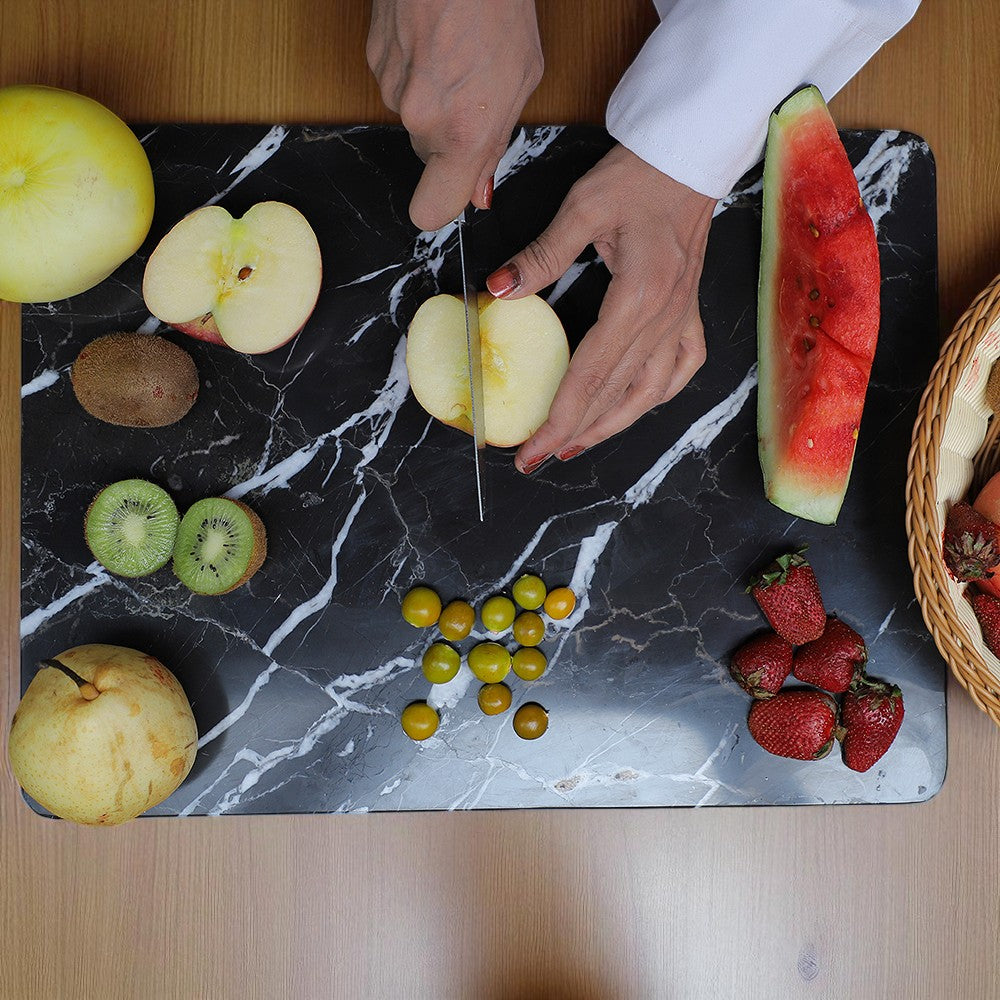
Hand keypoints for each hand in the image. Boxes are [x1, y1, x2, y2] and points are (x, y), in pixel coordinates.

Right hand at [366, 0, 542, 230]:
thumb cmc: (498, 4)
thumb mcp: (521, 82)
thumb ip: (495, 144)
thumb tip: (478, 193)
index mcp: (463, 132)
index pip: (433, 210)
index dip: (442, 205)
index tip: (453, 194)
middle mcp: (420, 118)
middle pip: (427, 158)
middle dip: (448, 137)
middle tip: (473, 93)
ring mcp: (391, 88)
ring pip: (412, 119)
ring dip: (433, 98)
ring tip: (457, 55)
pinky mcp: (373, 60)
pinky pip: (396, 85)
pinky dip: (414, 69)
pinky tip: (435, 39)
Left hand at [485, 144, 716, 473]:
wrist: (689, 154)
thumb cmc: (637, 175)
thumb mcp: (582, 208)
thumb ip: (541, 256)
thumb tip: (498, 292)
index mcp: (636, 298)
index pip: (589, 377)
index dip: (556, 420)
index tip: (529, 450)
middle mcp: (664, 317)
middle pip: (615, 395)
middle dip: (574, 434)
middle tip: (538, 458)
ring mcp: (681, 317)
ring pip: (651, 392)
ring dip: (613, 425)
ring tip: (578, 444)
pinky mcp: (689, 310)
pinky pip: (681, 368)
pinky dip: (658, 395)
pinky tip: (638, 406)